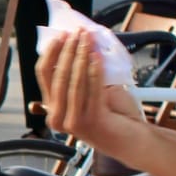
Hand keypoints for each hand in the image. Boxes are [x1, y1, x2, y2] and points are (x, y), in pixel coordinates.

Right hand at [36, 29, 144, 149]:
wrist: (132, 143)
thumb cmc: (112, 116)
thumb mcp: (86, 96)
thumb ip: (76, 78)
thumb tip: (74, 45)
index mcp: (51, 108)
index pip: (43, 73)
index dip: (51, 52)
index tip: (61, 35)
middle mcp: (57, 117)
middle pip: (58, 75)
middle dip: (68, 49)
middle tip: (77, 33)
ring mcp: (73, 121)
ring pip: (74, 80)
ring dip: (81, 56)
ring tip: (88, 40)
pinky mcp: (92, 121)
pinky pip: (92, 89)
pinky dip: (94, 70)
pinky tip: (97, 56)